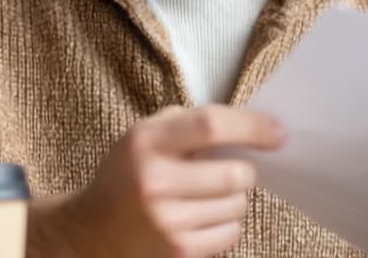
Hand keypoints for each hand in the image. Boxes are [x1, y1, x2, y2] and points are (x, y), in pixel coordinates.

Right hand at [29, 105, 284, 257]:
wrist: (89, 231)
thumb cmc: (127, 173)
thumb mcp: (145, 134)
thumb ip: (190, 123)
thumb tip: (254, 125)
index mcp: (146, 142)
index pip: (212, 126)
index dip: (253, 126)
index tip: (278, 133)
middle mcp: (154, 181)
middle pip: (235, 173)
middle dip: (243, 169)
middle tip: (230, 169)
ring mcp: (166, 221)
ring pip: (238, 204)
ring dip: (234, 197)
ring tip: (208, 194)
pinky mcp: (178, 251)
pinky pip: (231, 233)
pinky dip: (226, 223)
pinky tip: (202, 216)